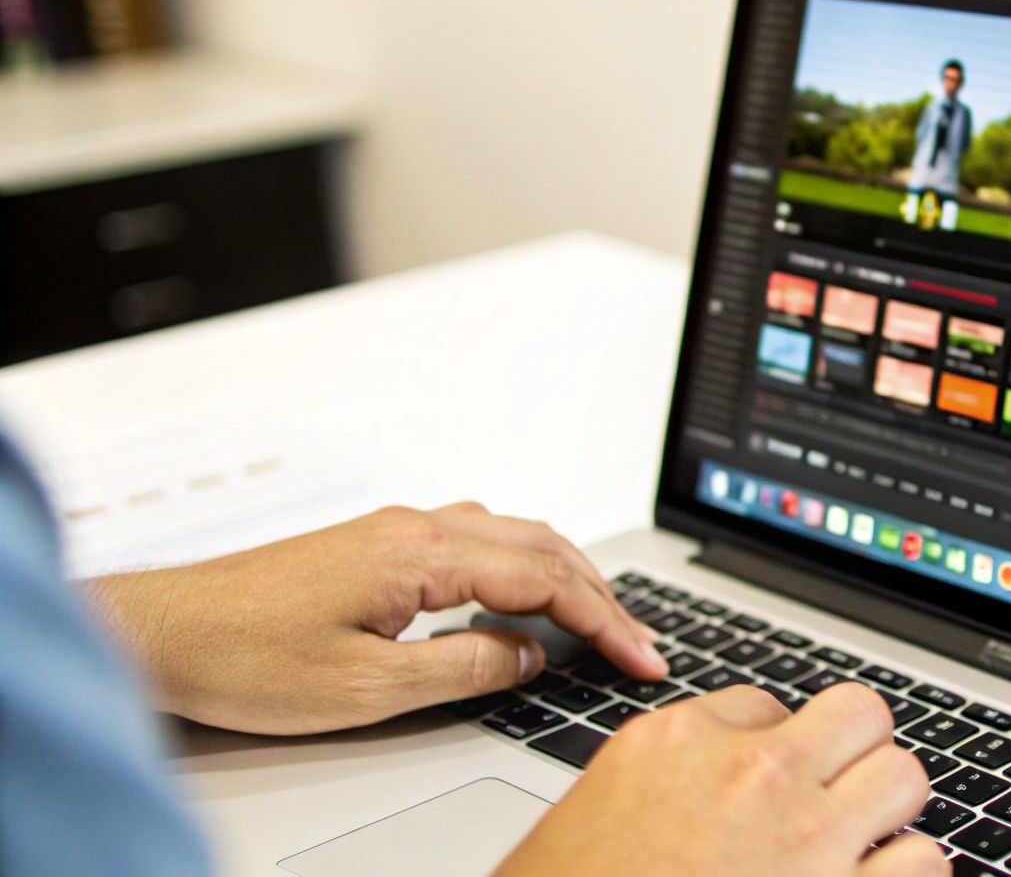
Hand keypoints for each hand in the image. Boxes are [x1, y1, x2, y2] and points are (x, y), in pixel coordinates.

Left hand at [83, 502, 666, 734]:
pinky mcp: (376, 545)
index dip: (606, 620)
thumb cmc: (241, 655)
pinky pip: (477, 540)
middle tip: (639, 641)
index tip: (642, 655)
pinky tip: (523, 598)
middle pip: (542, 545)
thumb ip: (461, 670)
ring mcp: (395, 530)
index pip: (546, 579)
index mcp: (421, 554)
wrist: (161, 631)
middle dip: (602, 594)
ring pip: (512, 536)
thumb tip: (525, 657)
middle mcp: (414, 527)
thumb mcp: (365, 690)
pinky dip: (523, 566)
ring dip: (566, 574)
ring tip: (599, 620)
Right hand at [494, 682, 945, 876]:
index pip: (768, 707)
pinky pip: (925, 863)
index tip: (767, 787)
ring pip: (905, 778)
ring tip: (865, 847)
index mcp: (677, 744)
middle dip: (855, 756)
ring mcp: (805, 840)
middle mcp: (752, 776)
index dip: (774, 751)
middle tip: (837, 798)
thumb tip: (716, 780)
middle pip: (859, 715)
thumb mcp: (593, 816)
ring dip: (890, 815)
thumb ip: (668, 782)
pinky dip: (910, 875)